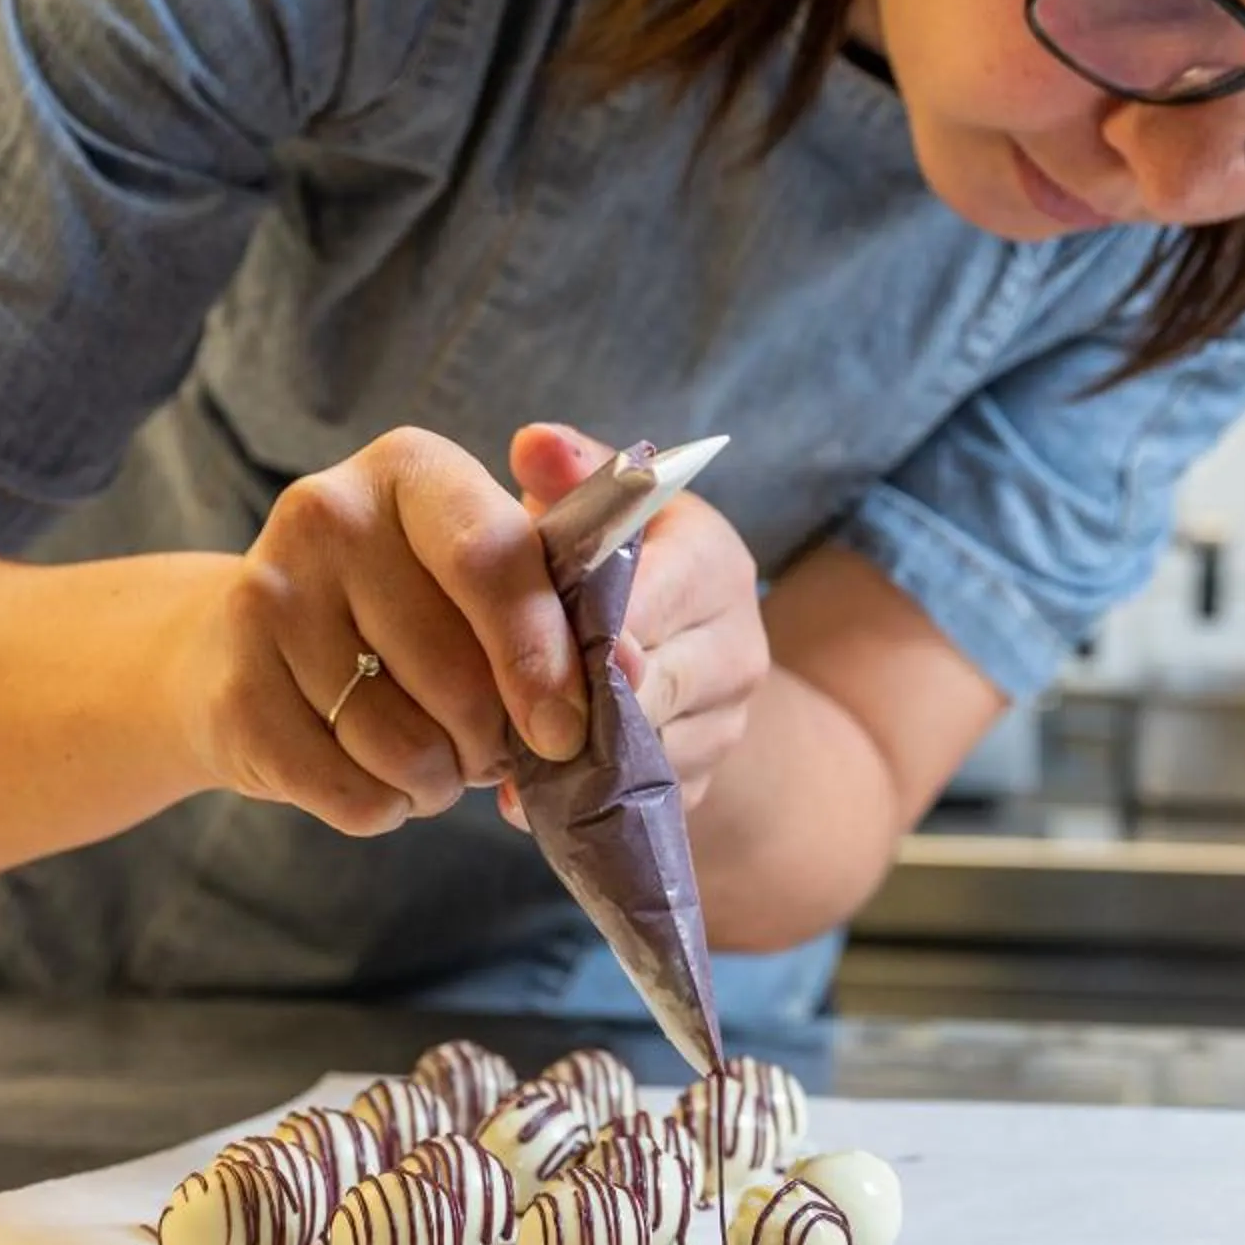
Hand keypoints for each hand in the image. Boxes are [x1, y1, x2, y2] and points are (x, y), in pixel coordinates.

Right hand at [175, 428, 586, 836]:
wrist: (239, 652)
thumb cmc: (407, 615)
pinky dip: (387, 807)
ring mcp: (266, 598)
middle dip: (496, 738)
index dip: (544, 659)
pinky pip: (353, 792)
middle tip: (495, 744)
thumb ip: (572, 605)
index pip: (494, 562)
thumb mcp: (489, 581)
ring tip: (434, 755)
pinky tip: (376, 775)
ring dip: (442, 779)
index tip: (566, 729)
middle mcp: (328, 514)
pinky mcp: (232, 692)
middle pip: (457, 673)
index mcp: (414, 470)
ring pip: (406, 746)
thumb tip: (634, 669)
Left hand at [498, 422, 766, 825]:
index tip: (547, 648)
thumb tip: (533, 441)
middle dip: (584, 700)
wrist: (678, 645)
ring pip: (651, 752)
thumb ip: (568, 474)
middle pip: (660, 686)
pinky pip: (645, 802)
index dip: (599, 628)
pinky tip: (531, 797)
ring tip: (505, 758)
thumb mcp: (599, 508)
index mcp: (716, 564)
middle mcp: (739, 646)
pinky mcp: (703, 783)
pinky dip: (588, 803)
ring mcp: (727, 723)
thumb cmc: (615, 561)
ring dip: (579, 758)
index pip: (661, 599)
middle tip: (508, 713)